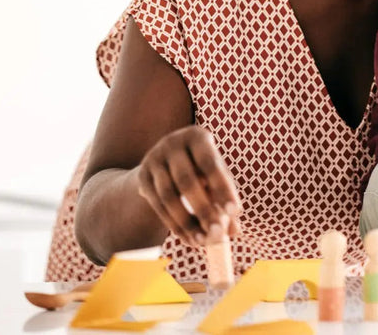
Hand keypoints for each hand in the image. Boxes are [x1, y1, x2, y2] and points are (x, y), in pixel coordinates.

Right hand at [135, 125, 242, 247]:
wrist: (166, 164)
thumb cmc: (202, 170)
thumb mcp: (216, 177)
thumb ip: (225, 199)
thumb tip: (234, 230)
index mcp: (196, 136)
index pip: (210, 163)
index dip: (222, 188)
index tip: (235, 212)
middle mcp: (172, 143)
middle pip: (186, 180)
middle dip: (203, 210)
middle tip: (217, 234)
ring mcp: (153, 159)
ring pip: (168, 196)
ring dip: (186, 222)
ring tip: (202, 242)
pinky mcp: (142, 176)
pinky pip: (157, 204)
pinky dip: (173, 224)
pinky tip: (188, 238)